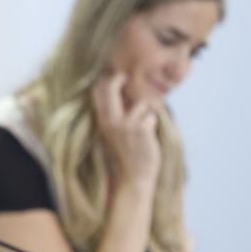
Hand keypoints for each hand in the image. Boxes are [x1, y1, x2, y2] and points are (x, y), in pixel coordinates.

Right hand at [91, 72, 160, 186]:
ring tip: (143, 125)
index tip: (113, 76)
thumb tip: (124, 91)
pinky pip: (151, 115)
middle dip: (118, 79)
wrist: (133, 175)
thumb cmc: (126, 151)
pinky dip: (153, 123)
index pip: (97, 93)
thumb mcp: (113, 131)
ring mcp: (125, 124)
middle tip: (124, 77)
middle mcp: (110, 121)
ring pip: (140, 102)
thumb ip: (115, 113)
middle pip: (111, 88)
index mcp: (102, 121)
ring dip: (146, 111)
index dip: (104, 80)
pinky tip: (148, 136)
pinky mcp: (141, 129)